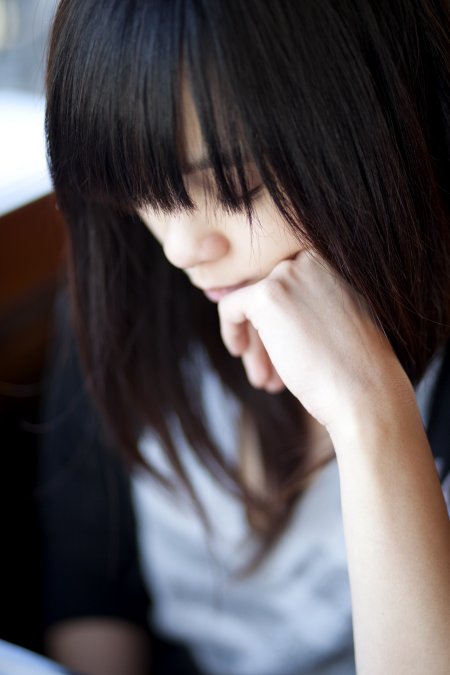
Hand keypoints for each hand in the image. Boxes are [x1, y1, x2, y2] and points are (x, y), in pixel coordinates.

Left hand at [218, 249, 409, 433]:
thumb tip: (265, 306)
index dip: (280, 319)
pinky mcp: (267, 294)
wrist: (363, 390)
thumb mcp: (334, 318)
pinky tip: (241, 353)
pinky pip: (230, 307)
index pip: (287, 282)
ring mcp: (289, 273)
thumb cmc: (354, 366)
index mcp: (332, 258)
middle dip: (265, 333)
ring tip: (262, 376)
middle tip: (268, 369)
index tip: (282, 348)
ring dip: (254, 340)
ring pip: (250, 302)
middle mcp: (312, 256)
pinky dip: (231, 330)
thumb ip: (305, 302)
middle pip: (268, 292)